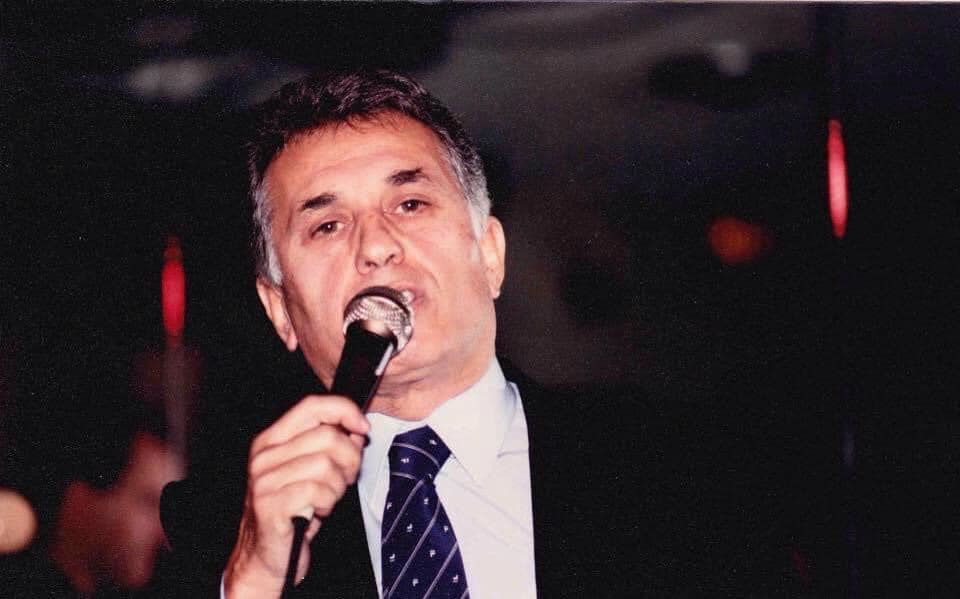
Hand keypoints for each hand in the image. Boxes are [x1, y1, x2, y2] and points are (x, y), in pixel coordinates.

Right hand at [223, 395, 367, 597]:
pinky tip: (318, 511)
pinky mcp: (269, 505)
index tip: (362, 428)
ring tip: (327, 499)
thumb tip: (357, 429)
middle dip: (349, 459)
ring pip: (325, 464)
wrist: (265, 558)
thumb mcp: (311, 471)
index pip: (312, 406)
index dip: (343, 411)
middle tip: (344, 479)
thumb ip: (331, 446)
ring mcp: (264, 480)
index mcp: (272, 440)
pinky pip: (317, 491)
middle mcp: (264, 456)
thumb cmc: (292, 512)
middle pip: (326, 436)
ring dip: (337, 486)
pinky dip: (327, 503)